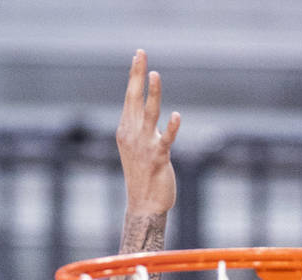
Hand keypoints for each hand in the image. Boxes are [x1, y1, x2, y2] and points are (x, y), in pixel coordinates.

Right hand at [116, 49, 180, 215]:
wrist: (144, 205)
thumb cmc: (142, 175)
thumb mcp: (135, 146)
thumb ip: (138, 126)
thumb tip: (142, 106)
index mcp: (125, 129)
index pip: (130, 97)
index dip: (134, 76)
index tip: (138, 55)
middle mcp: (132, 134)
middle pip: (134, 99)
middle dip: (137, 75)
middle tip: (141, 53)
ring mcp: (145, 145)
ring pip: (149, 114)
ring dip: (152, 94)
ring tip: (155, 75)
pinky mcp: (159, 158)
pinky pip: (166, 139)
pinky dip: (171, 127)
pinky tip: (176, 115)